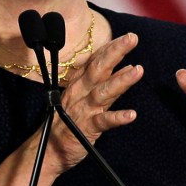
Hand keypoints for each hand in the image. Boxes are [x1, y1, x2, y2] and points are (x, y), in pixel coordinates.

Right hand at [44, 32, 142, 174]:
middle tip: (132, 38)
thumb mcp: (82, 96)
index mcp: (79, 83)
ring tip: (138, 70)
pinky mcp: (86, 129)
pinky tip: (131, 114)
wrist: (46, 150)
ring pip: (103, 91)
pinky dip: (117, 117)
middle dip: (115, 52)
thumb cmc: (67, 120)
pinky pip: (103, 122)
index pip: (95, 60)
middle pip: (99, 68)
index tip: (127, 36)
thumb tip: (128, 66)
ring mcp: (83, 110)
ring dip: (121, 80)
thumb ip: (103, 80)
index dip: (111, 47)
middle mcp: (80, 92)